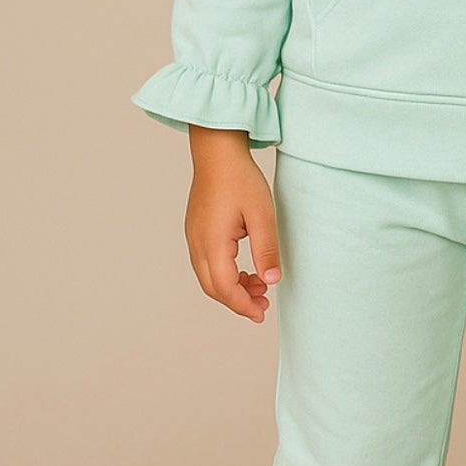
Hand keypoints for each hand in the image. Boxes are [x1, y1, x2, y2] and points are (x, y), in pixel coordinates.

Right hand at [184, 127, 281, 322]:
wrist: (217, 152)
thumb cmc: (240, 179)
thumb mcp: (262, 215)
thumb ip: (266, 250)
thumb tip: (271, 281)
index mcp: (212, 242)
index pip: (224, 287)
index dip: (243, 305)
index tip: (261, 314)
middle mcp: (197, 243)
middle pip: (213, 288)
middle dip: (238, 301)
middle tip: (263, 306)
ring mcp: (193, 237)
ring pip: (208, 277)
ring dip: (232, 288)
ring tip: (259, 286)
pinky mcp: (197, 231)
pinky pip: (207, 263)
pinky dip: (225, 274)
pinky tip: (245, 270)